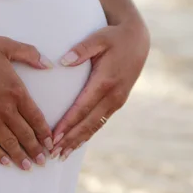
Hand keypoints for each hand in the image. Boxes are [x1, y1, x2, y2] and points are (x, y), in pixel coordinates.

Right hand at [0, 33, 54, 169]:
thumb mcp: (6, 46)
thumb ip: (30, 54)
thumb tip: (49, 64)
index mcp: (16, 90)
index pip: (36, 116)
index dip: (44, 132)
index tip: (50, 143)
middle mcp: (5, 108)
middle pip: (25, 133)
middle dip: (36, 149)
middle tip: (43, 161)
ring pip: (8, 141)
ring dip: (20, 155)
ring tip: (28, 166)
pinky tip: (4, 161)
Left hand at [50, 19, 149, 159]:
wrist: (138, 40)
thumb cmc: (114, 37)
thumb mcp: (98, 38)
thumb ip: (81, 49)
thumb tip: (63, 61)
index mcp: (105, 81)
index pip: (82, 107)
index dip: (67, 124)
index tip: (53, 137)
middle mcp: (113, 95)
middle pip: (88, 123)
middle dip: (70, 140)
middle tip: (53, 153)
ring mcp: (117, 100)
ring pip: (95, 126)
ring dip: (79, 141)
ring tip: (63, 155)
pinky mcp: (118, 101)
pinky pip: (101, 121)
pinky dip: (88, 133)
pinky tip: (78, 142)